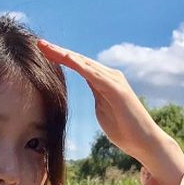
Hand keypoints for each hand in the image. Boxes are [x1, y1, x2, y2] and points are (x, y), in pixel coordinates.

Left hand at [37, 39, 166, 162]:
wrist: (144, 141)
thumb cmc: (124, 129)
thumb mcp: (103, 109)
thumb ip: (97, 95)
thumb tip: (90, 88)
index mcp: (104, 81)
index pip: (79, 65)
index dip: (60, 58)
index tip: (43, 53)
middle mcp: (109, 76)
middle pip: (79, 60)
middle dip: (58, 51)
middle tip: (39, 43)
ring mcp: (114, 81)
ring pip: (84, 63)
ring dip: (64, 54)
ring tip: (46, 47)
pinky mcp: (116, 89)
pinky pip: (94, 74)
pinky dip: (79, 65)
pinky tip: (66, 58)